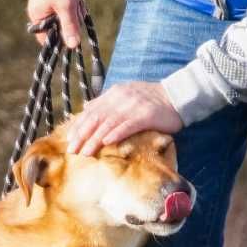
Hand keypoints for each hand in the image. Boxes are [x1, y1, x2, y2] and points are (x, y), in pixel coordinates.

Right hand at [27, 0, 83, 47]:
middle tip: (77, 11)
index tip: (72, 37)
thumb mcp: (67, 7)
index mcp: (37, 15)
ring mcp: (47, 2)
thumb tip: (72, 45)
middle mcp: (39, 10)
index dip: (59, 39)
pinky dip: (73, 5)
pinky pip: (65, 6)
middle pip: (58, 27)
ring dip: (74, 12)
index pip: (46, 37)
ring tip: (78, 2)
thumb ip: (69, 27)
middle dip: (70, 21)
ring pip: (64, 16)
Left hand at [67, 82, 181, 155]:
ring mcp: (133, 106)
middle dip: (82, 135)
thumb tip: (87, 109)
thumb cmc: (151, 100)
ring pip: (109, 124)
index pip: (91, 111)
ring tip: (85, 152)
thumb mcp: (126, 95)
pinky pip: (128, 125)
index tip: (69, 139)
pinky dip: (116, 133)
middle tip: (72, 150)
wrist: (176, 96)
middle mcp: (121, 98)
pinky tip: (106, 142)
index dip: (79, 126)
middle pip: (96, 118)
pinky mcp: (146, 115)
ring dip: (95, 139)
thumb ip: (107, 102)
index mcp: (114, 94)